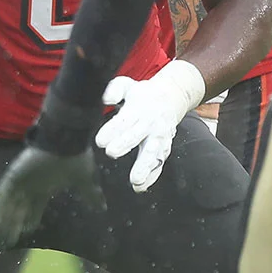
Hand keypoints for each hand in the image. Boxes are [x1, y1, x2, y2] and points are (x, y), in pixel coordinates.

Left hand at [0, 145, 104, 247]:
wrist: (66, 139)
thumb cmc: (75, 158)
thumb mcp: (84, 181)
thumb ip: (91, 195)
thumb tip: (103, 208)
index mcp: (45, 187)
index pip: (35, 207)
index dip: (31, 220)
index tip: (27, 233)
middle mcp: (32, 184)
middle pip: (20, 208)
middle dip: (15, 224)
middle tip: (10, 241)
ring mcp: (23, 178)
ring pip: (10, 202)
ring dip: (6, 218)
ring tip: (3, 235)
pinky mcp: (16, 172)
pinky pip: (4, 191)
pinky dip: (1, 205)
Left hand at [94, 60, 205, 192]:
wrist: (170, 97)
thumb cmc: (142, 95)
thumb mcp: (128, 85)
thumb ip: (115, 90)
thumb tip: (105, 98)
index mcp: (139, 108)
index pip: (125, 119)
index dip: (113, 129)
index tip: (100, 140)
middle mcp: (150, 123)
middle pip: (137, 135)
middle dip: (125, 144)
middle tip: (111, 152)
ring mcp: (159, 137)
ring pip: (153, 152)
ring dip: (144, 166)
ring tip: (135, 179)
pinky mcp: (165, 148)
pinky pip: (160, 163)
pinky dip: (152, 176)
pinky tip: (141, 187)